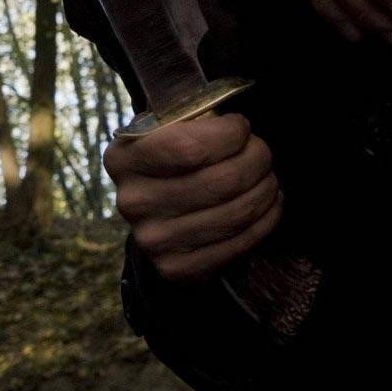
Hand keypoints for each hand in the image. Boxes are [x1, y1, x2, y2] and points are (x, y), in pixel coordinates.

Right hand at [104, 113, 281, 280]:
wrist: (154, 215)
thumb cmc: (169, 162)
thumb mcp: (164, 132)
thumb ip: (191, 122)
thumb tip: (236, 126)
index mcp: (123, 159)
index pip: (188, 146)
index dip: (228, 134)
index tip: (241, 127)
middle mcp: (133, 202)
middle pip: (220, 181)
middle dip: (257, 160)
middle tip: (263, 153)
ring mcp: (153, 240)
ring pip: (236, 212)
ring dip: (265, 190)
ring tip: (268, 178)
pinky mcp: (177, 268)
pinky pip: (239, 243)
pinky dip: (265, 220)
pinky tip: (268, 205)